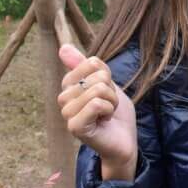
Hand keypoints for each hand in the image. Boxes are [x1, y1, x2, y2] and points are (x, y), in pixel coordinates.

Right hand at [58, 43, 137, 179]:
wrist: (124, 139)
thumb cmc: (114, 113)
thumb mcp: (105, 83)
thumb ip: (86, 66)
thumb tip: (63, 47)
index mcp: (69, 85)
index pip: (92, 62)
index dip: (108, 75)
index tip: (106, 92)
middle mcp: (64, 99)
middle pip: (97, 76)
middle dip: (111, 90)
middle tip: (107, 106)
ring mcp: (67, 114)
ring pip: (97, 90)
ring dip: (111, 101)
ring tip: (106, 114)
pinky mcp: (74, 127)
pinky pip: (96, 104)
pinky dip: (108, 110)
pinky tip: (104, 121)